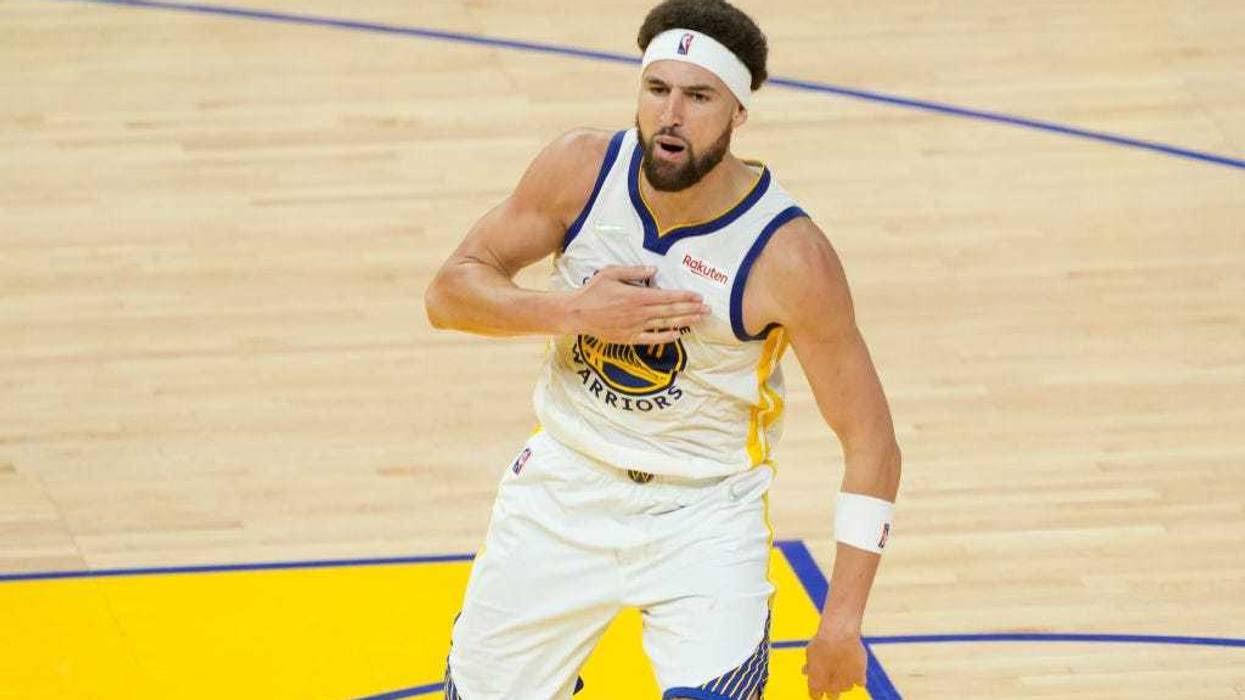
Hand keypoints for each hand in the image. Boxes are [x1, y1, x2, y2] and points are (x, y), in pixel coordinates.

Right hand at [564, 265, 708, 343]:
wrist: (576, 313)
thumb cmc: (593, 291)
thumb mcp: (611, 273)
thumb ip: (634, 272)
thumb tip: (654, 270)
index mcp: (636, 296)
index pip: (666, 297)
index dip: (684, 297)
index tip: (698, 296)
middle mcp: (638, 313)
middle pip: (670, 312)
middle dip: (691, 310)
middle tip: (707, 309)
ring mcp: (634, 327)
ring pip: (664, 325)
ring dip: (684, 322)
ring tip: (699, 320)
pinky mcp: (629, 338)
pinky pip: (651, 338)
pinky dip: (665, 337)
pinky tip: (677, 335)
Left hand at [803, 629, 866, 698]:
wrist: (839, 635)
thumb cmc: (822, 643)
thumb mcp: (810, 653)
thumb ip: (810, 666)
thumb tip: (805, 671)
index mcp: (816, 685)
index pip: (815, 696)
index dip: (816, 688)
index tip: (818, 680)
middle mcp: (832, 689)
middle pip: (832, 696)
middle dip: (831, 688)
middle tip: (832, 674)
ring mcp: (847, 684)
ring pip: (846, 688)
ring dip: (844, 680)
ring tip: (843, 663)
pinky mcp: (860, 678)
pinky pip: (860, 682)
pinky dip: (857, 676)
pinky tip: (853, 664)